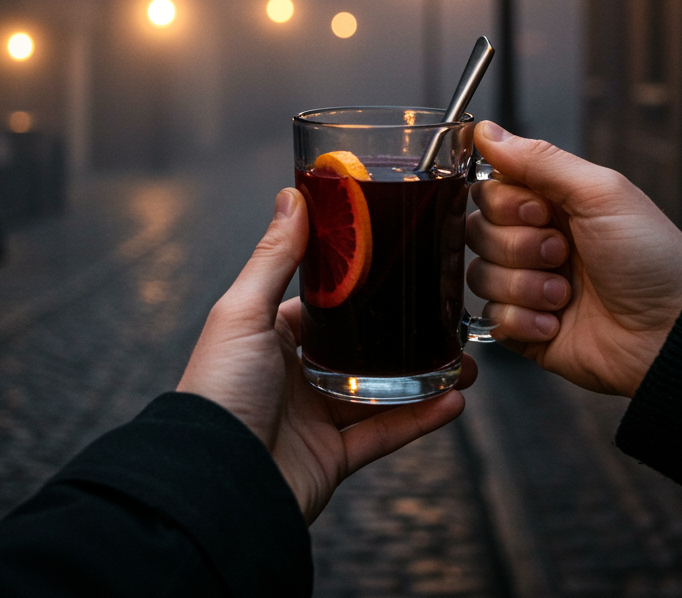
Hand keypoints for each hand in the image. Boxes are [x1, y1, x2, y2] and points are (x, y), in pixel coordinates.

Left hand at [178, 187, 474, 523]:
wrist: (215, 485)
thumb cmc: (217, 391)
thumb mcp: (243, 312)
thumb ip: (274, 258)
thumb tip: (292, 196)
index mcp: (269, 336)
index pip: (321, 305)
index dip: (359, 287)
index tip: (400, 265)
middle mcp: (292, 374)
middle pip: (359, 348)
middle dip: (401, 335)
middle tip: (444, 316)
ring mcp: (314, 417)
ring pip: (380, 392)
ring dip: (424, 378)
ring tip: (466, 362)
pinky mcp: (332, 458)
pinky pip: (384, 434)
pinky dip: (420, 419)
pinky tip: (454, 400)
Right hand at [466, 122, 681, 396]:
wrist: (672, 336)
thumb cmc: (651, 260)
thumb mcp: (600, 194)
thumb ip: (539, 159)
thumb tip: (485, 130)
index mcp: (550, 203)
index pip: (489, 189)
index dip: (505, 203)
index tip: (541, 212)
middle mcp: (534, 241)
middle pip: (478, 231)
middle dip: (520, 246)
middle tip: (562, 253)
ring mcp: (527, 285)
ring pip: (480, 274)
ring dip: (525, 286)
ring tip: (566, 295)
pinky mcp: (524, 327)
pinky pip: (490, 317)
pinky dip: (523, 320)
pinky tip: (557, 322)